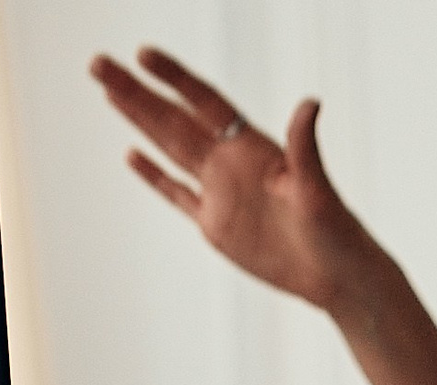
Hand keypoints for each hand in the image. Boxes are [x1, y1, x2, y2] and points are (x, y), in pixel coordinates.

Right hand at [88, 48, 368, 311]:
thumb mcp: (318, 189)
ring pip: (168, 148)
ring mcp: (220, 192)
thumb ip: (305, 146)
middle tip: (98, 63)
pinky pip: (178, 196)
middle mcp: (231, 162)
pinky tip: (131, 155)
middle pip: (174, 118)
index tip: (143, 55)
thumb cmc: (337, 232)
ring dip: (137, 120)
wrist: (338, 278)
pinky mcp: (216, 226)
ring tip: (106, 90)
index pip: (204, 101)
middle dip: (136, 91)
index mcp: (253, 147)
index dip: (174, 78)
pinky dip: (154, 177)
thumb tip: (311, 103)